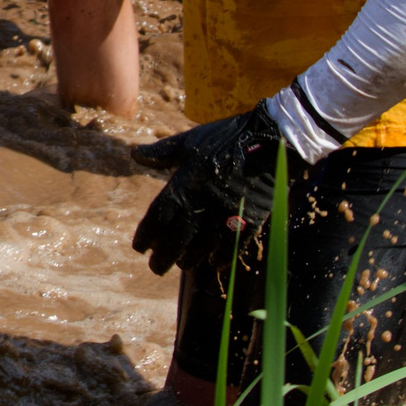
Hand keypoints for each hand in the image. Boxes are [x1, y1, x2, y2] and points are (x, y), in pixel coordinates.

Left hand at [128, 104, 298, 276]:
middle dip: (164, 256)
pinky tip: (214, 264)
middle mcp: (202, 201)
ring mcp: (227, 213)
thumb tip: (134, 154)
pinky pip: (233, 246)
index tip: (139, 247)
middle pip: (177, 238)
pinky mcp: (250, 219)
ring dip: (190, 259)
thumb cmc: (227, 137)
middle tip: (155, 268)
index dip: (146, 234)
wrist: (271, 140)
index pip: (159, 216)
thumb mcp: (191, 141)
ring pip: (203, 246)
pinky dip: (222, 257)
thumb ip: (163, 152)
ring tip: (183, 265)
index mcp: (185, 182)